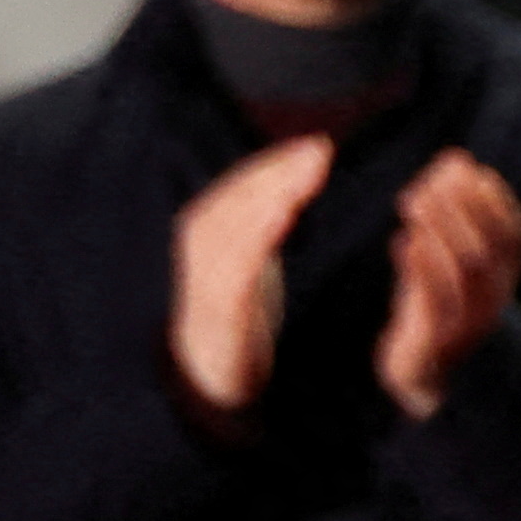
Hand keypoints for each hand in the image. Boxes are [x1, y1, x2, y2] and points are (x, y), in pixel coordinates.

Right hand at [170, 133, 336, 422]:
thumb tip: (303, 163)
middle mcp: (199, 255)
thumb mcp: (249, 256)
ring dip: (270, 197)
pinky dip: (254, 243)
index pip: (239, 189)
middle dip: (277, 172)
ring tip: (308, 175)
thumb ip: (266, 214)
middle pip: (235, 202)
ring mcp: (205, 288)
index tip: (314, 144)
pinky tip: (282, 219)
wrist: (210, 376)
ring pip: (232, 232)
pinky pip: (233, 277)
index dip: (274, 163)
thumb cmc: (237, 307)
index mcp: (207, 236)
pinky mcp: (218, 320)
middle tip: (321, 149)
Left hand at [379, 151, 520, 418]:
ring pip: (466, 272)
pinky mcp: (437, 342)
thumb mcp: (449, 255)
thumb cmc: (436, 300)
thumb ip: (453, 213)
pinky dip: (421, 268)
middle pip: (488, 247)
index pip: (513, 230)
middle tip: (427, 179)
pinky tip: (403, 241)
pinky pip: (435, 304)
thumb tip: (455, 159)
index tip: (462, 167)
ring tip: (412, 200)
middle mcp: (495, 298)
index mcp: (505, 275)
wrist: (424, 371)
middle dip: (460, 207)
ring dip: (440, 231)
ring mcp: (470, 323)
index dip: (491, 196)